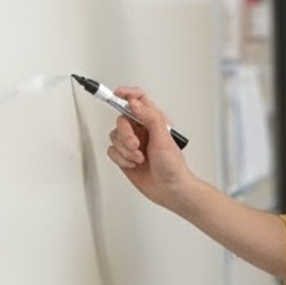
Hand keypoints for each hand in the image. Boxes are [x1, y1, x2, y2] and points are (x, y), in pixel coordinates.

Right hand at [106, 87, 191, 206]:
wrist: (170, 190)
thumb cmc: (173, 167)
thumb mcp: (164, 138)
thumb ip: (149, 117)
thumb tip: (135, 103)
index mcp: (155, 121)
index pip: (139, 99)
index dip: (127, 94)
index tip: (117, 94)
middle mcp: (143, 130)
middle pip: (122, 119)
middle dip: (126, 133)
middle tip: (136, 145)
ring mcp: (133, 143)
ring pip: (115, 135)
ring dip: (125, 149)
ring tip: (139, 158)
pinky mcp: (125, 156)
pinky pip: (112, 151)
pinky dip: (121, 159)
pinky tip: (134, 164)